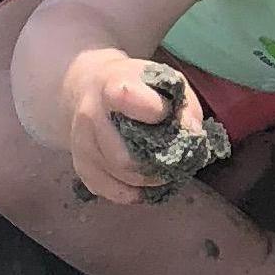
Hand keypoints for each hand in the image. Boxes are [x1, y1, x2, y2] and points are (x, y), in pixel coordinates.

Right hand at [57, 46, 204, 206]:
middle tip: (176, 162)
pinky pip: (109, 191)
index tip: (167, 115)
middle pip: (125, 156)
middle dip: (158, 164)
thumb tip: (193, 136)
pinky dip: (132, 193)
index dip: (155, 112)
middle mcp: (90, 116)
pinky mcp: (80, 166)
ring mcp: (81, 144)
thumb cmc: (137, 85)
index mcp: (112, 87)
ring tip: (165, 172)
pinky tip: (145, 186)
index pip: (129, 100)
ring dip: (149, 181)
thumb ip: (183, 106)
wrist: (89, 87)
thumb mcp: (164, 81)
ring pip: (120, 176)